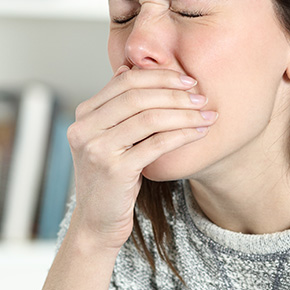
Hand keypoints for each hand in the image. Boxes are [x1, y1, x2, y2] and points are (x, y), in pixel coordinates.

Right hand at [66, 65, 216, 249]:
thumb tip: (128, 68)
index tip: (187, 81)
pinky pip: (156, 144)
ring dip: (184, 114)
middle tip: (201, 96)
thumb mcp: (108, 138)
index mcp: (83, 115)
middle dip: (175, 94)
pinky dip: (182, 135)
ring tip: (206, 114)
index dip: (159, 76)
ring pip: (149, 118)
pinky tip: (199, 133)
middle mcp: (84, 129)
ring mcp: (97, 149)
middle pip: (137, 96)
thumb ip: (116, 107)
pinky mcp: (114, 170)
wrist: (98, 221)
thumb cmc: (110, 179)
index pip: (124, 82)